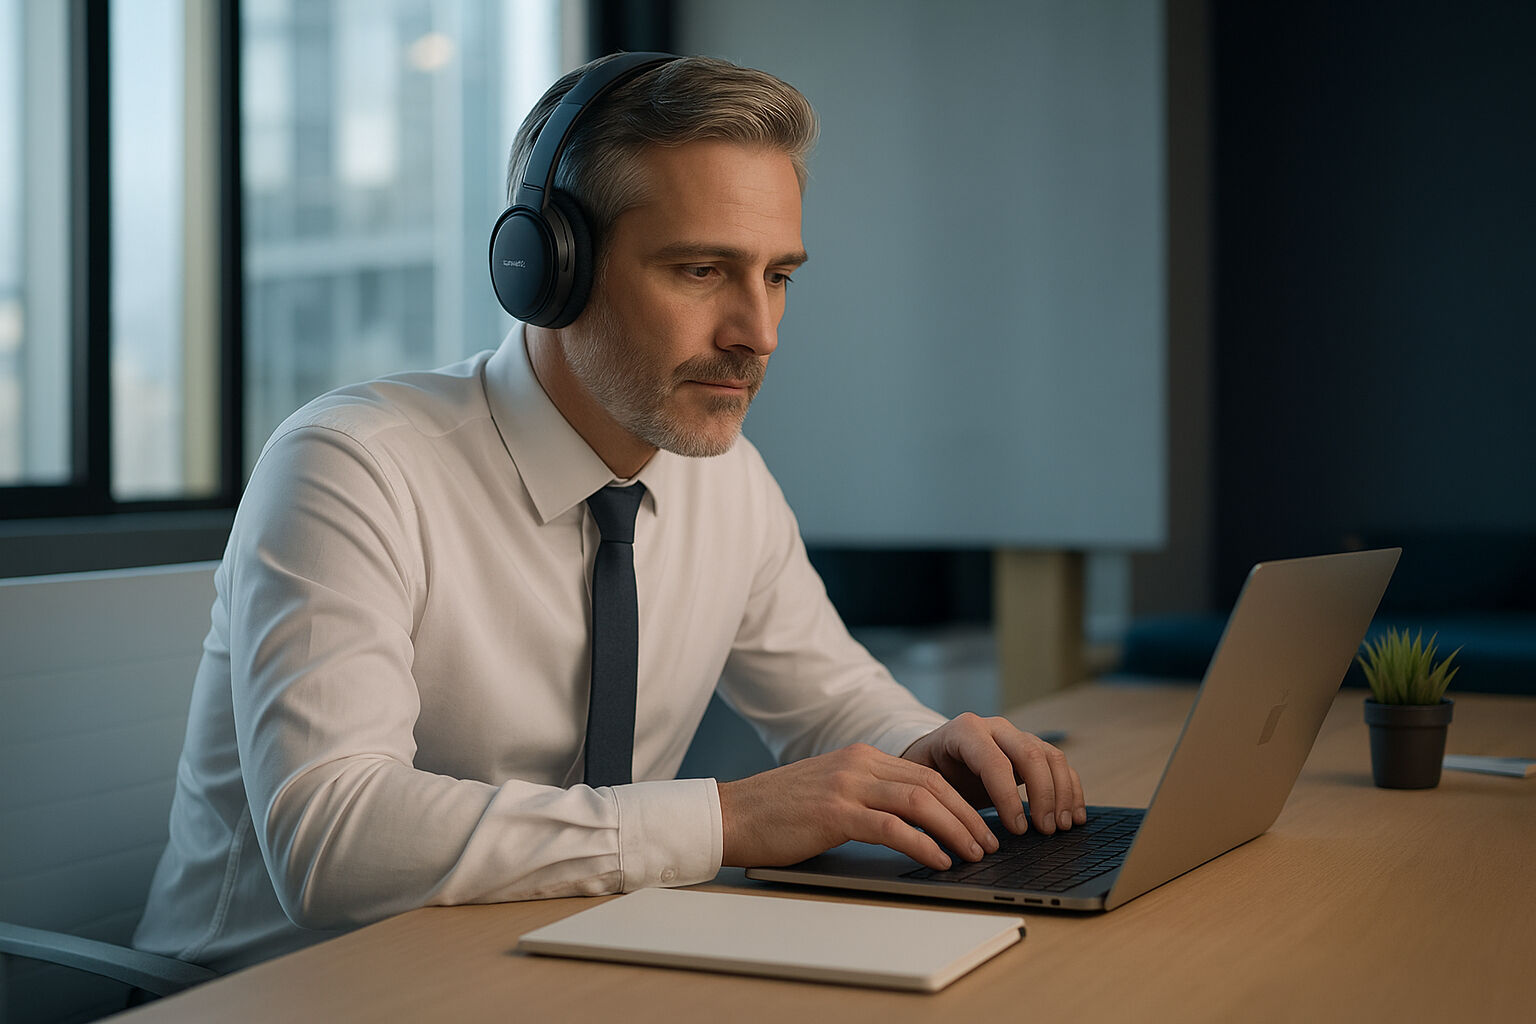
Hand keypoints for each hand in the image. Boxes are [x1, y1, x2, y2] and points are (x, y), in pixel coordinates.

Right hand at [717, 744, 1001, 870]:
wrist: (730, 815)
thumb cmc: (776, 813)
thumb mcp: (828, 792)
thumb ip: (865, 796)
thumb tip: (909, 823)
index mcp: (859, 757)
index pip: (925, 772)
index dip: (960, 799)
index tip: (980, 824)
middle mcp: (858, 764)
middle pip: (932, 783)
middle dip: (967, 815)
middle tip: (989, 843)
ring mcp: (846, 785)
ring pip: (920, 802)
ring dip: (955, 830)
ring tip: (975, 854)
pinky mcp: (834, 812)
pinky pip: (892, 827)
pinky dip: (923, 844)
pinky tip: (939, 860)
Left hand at [901, 713, 1085, 835]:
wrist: (935, 753)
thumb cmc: (930, 772)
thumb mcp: (927, 784)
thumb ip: (941, 803)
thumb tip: (959, 839)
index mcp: (966, 732)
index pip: (994, 762)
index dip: (1009, 798)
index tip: (1018, 830)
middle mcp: (996, 728)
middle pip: (1031, 754)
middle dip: (1043, 794)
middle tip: (1047, 830)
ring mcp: (1017, 736)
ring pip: (1051, 757)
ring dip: (1062, 793)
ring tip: (1062, 826)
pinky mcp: (1033, 749)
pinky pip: (1060, 764)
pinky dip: (1072, 789)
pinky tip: (1074, 816)